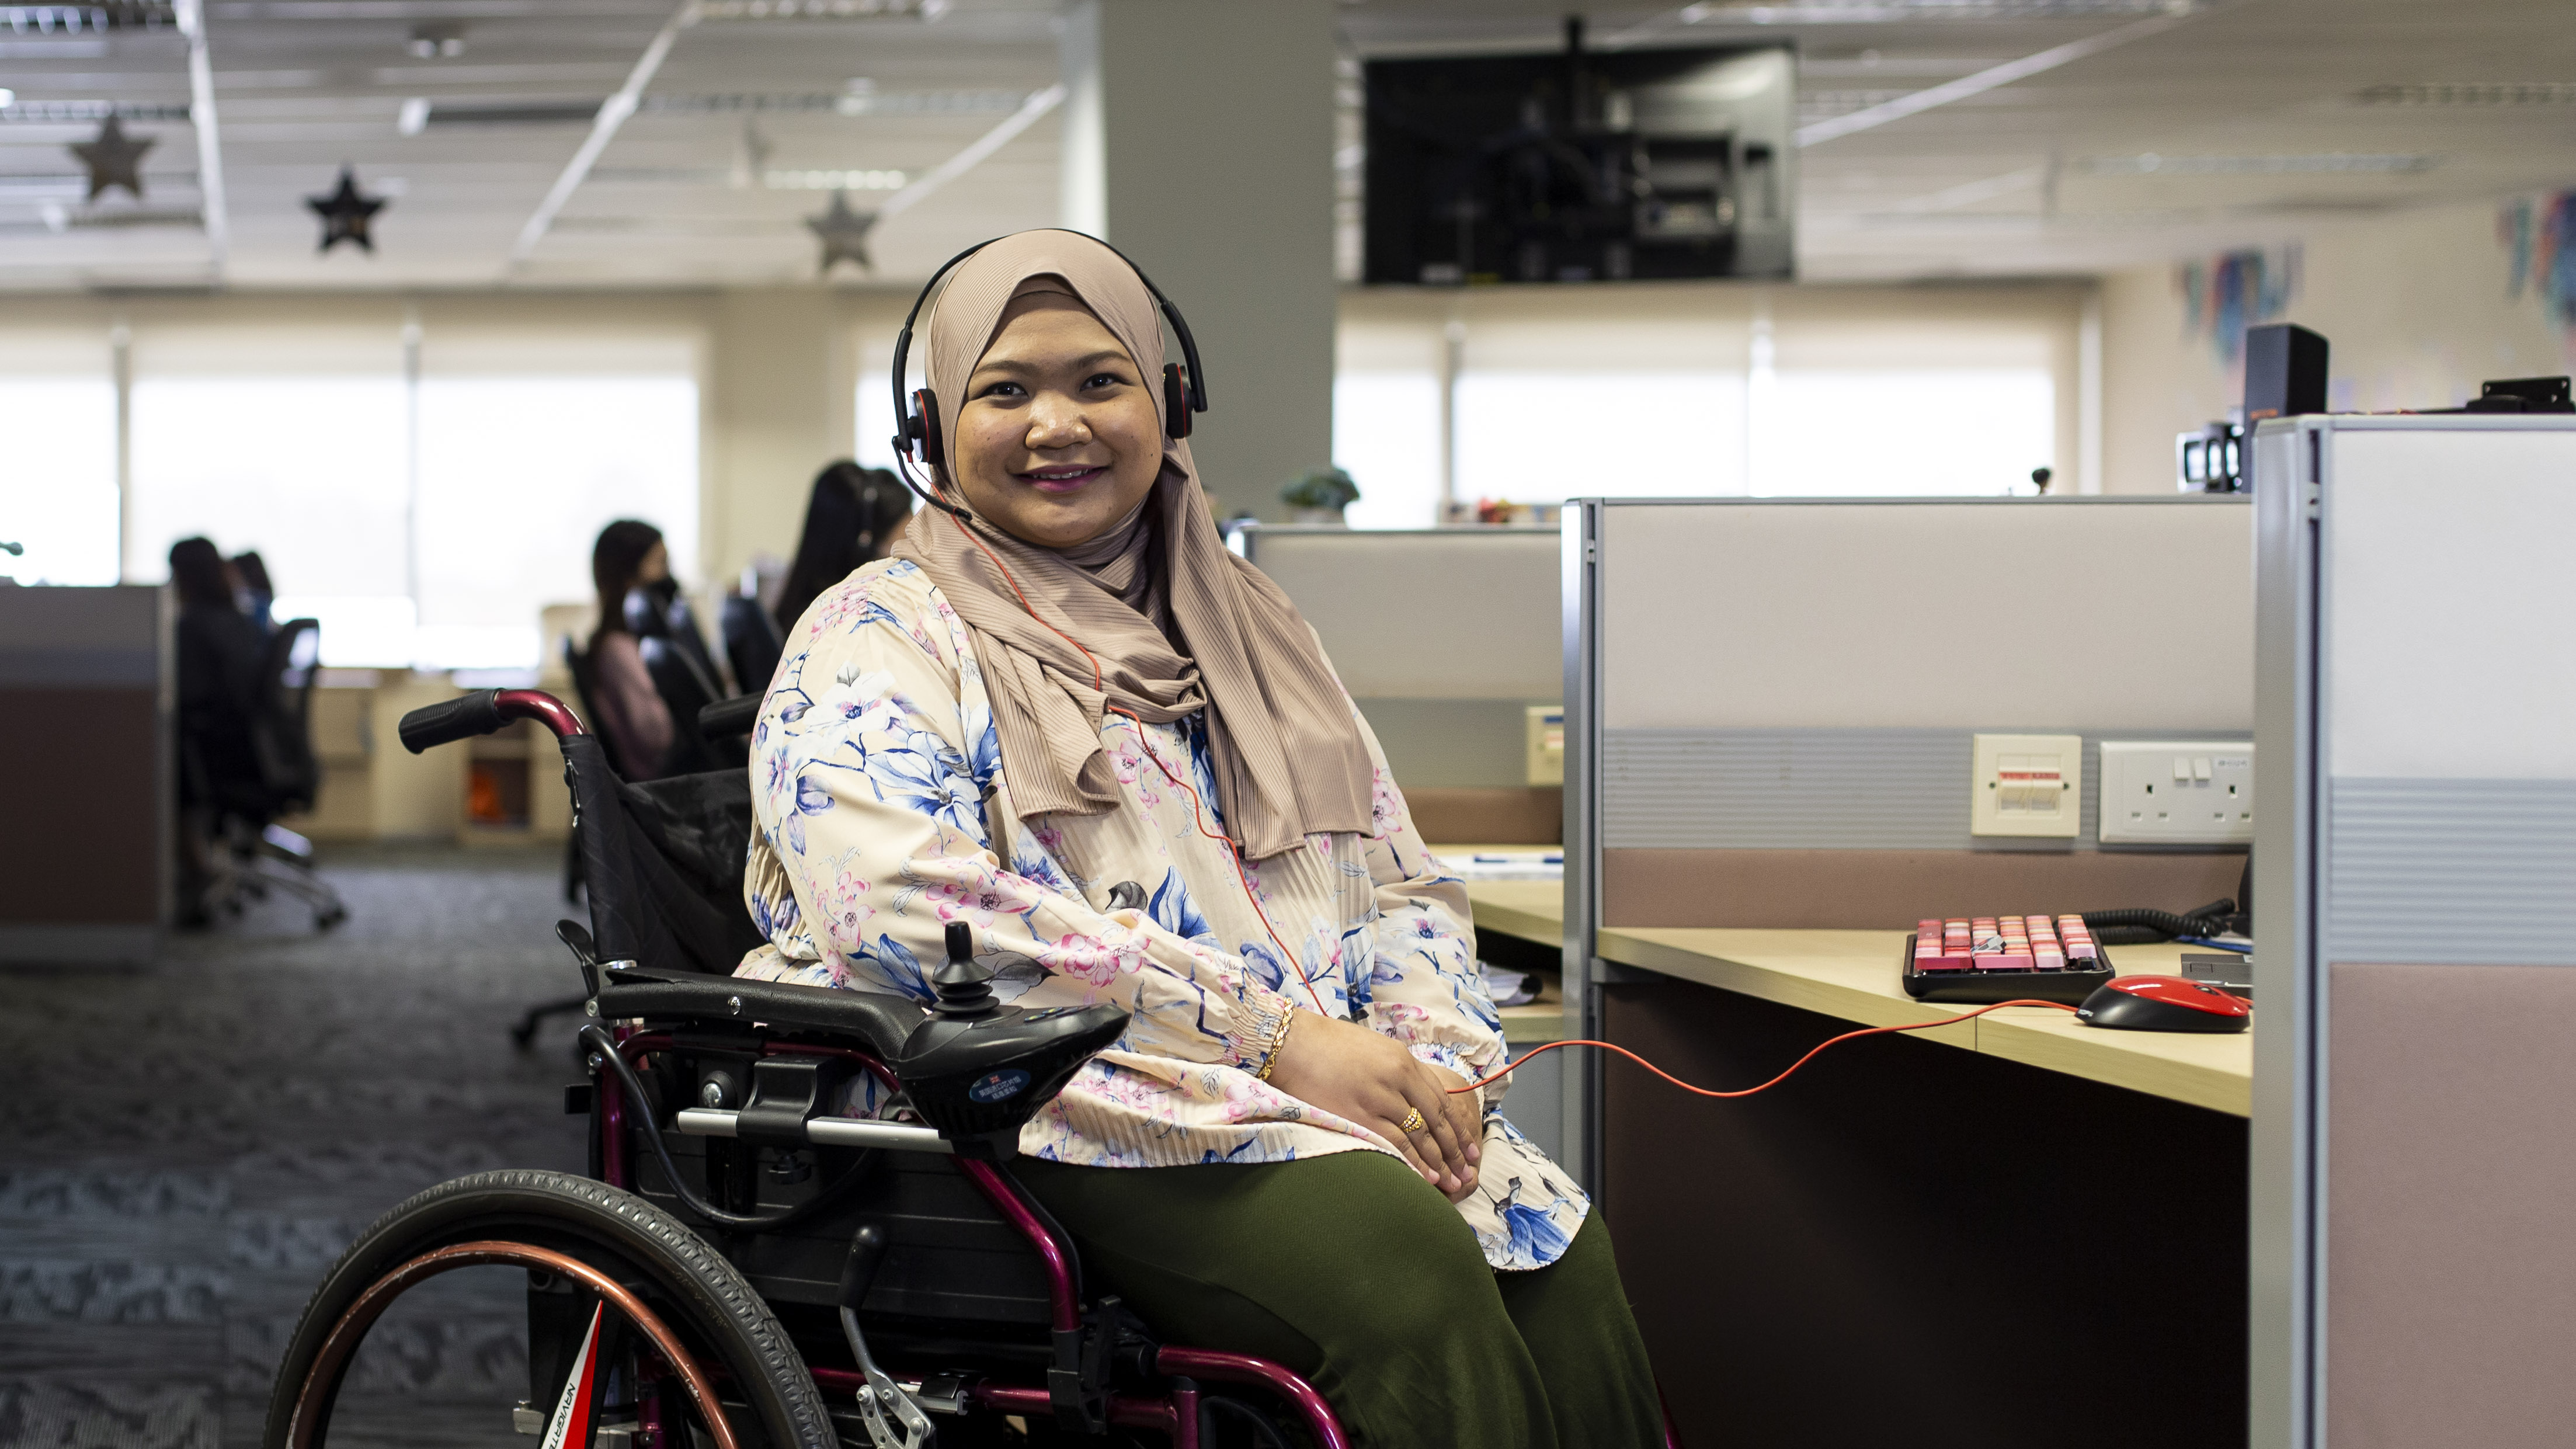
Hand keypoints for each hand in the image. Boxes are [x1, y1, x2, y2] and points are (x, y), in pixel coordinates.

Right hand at [1265, 1010, 1477, 1194]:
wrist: (1290, 1042)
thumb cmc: (1326, 1046)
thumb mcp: (1373, 1049)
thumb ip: (1396, 1073)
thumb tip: (1414, 1099)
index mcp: (1403, 1059)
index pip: (1441, 1098)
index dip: (1457, 1126)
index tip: (1469, 1146)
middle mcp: (1398, 1077)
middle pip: (1436, 1119)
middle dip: (1455, 1148)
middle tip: (1468, 1171)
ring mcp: (1379, 1096)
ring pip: (1420, 1135)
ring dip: (1439, 1161)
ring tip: (1453, 1181)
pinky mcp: (1359, 1115)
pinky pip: (1396, 1143)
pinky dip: (1414, 1162)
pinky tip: (1427, 1177)